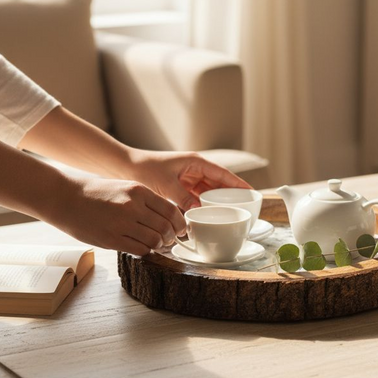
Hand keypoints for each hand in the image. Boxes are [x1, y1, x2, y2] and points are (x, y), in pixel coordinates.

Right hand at [52, 176, 185, 255]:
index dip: (179, 223)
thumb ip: (144, 201)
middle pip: (165, 227)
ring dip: (159, 246)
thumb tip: (166, 217)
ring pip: (154, 241)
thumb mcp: (124, 187)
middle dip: (171, 237)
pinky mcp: (111, 239)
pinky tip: (142, 248)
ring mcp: (122, 224)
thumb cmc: (95, 193)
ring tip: (156, 245)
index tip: (180, 229)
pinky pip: (139, 250)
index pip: (171, 210)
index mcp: (138, 191)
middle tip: (169, 240)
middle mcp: (133, 206)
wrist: (65, 198)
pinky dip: (145, 251)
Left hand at [127, 150, 251, 210]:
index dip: (238, 184)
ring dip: (217, 201)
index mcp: (196, 162)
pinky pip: (197, 197)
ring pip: (209, 191)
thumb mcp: (166, 185)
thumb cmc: (145, 169)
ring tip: (231, 213)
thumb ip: (184, 199)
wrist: (126, 167)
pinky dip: (203, 205)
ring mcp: (188, 177)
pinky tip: (208, 215)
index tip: (252, 193)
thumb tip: (199, 212)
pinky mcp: (181, 186)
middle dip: (231, 194)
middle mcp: (195, 169)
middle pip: (219, 183)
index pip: (223, 174)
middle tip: (245, 208)